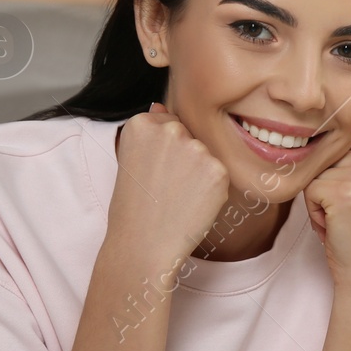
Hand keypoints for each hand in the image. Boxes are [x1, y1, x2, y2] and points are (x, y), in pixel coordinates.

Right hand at [109, 102, 228, 259]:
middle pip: (191, 137)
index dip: (165, 154)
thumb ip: (151, 131)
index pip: (170, 125)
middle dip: (185, 160)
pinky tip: (192, 204)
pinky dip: (212, 190)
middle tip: (165, 187)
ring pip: (207, 156)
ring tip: (177, 197)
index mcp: (142, 122)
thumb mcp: (131, 160)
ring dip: (200, 174)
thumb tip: (161, 107)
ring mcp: (196, 148)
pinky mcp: (218, 169)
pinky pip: (220, 174)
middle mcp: (170, 128)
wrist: (143, 244)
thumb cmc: (133, 206)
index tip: (153, 173)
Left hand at [303, 139, 350, 284]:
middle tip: (349, 212)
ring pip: (316, 171)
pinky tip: (335, 225)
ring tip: (342, 219)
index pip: (343, 145)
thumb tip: (314, 133)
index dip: (341, 175)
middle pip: (329, 155)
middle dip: (329, 185)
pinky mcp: (344, 193)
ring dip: (320, 198)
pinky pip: (308, 189)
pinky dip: (314, 211)